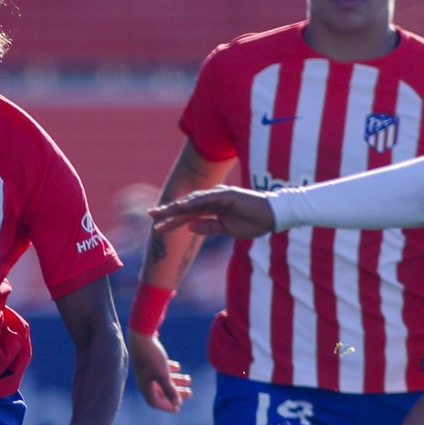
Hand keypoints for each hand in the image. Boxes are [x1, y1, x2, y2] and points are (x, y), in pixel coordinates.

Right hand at [128, 331, 192, 411]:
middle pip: (161, 391)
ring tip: (189, 379)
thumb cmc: (152, 357)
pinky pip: (160, 368)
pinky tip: (178, 367)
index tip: (179, 408)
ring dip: (176, 380)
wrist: (141, 334)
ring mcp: (146, 369)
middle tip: (190, 393)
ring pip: (162, 379)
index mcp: (145, 386)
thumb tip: (177, 404)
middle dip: (176, 393)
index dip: (167, 406)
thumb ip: (170, 390)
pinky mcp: (149, 359)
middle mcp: (144, 379)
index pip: (155, 402)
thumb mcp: (163, 375)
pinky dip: (170, 370)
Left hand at [149, 186, 275, 238]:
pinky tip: (182, 207)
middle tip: (150, 215)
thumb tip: (189, 227)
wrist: (273, 217)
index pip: (188, 215)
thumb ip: (208, 227)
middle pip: (187, 207)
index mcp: (213, 209)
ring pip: (193, 202)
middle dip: (169, 211)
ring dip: (177, 207)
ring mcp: (220, 196)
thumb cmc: (253, 223)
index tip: (157, 227)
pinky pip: (207, 199)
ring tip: (162, 212)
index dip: (173, 221)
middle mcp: (213, 200)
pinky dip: (194, 202)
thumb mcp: (226, 229)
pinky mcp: (227, 195)